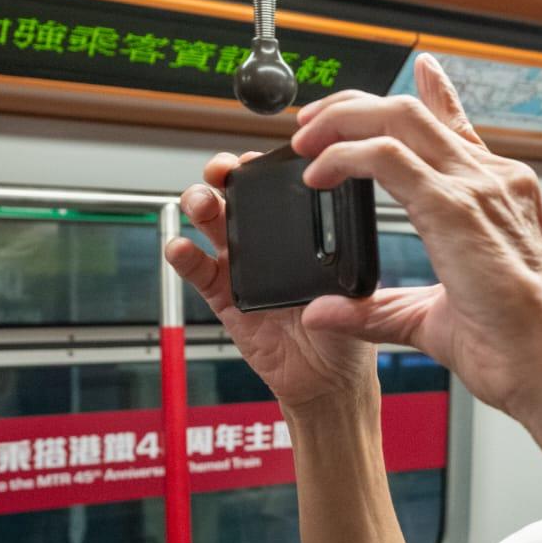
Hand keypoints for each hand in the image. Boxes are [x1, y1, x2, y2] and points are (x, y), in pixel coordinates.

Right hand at [163, 153, 377, 412]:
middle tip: (226, 172)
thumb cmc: (347, 333)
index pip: (281, 186)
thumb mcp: (358, 295)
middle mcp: (269, 240)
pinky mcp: (222, 295)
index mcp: (302, 231)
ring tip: (204, 204)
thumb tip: (345, 247)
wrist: (328, 383)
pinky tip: (183, 248)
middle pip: (237, 191)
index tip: (266, 159)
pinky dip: (183, 255)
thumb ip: (350, 272)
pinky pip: (196, 269)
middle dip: (225, 172)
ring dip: (200, 202)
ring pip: (211, 220)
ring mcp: (242, 264)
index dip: (268, 166)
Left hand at [287, 53, 541, 422]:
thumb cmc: (520, 350)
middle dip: (354, 107)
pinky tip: (320, 173)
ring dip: (343, 121)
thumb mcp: (434, 318)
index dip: (434, 92)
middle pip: (414, 111)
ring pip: (399, 119)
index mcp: (501, 197)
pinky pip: (389, 157)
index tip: (417, 72)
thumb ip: (378, 308)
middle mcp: (495, 181)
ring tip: (306, 142)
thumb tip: (327, 309)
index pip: (460, 126)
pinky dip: (346, 155)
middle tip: (314, 124)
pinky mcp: (458, 209)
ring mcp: (480, 189)